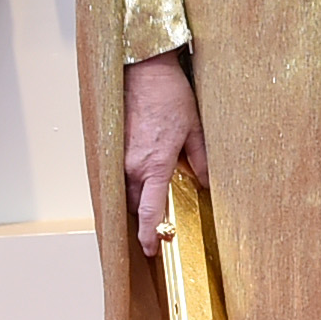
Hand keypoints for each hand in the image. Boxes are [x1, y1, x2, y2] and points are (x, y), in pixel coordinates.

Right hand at [123, 51, 207, 255]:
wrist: (144, 69)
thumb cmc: (169, 94)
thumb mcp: (194, 128)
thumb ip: (200, 159)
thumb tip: (205, 182)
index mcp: (154, 164)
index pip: (151, 210)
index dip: (151, 234)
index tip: (153, 250)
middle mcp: (132, 165)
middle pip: (136, 204)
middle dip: (146, 219)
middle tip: (160, 230)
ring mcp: (120, 156)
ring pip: (127, 189)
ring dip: (138, 200)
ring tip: (152, 206)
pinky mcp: (114, 145)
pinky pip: (121, 173)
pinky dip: (131, 182)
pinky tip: (143, 179)